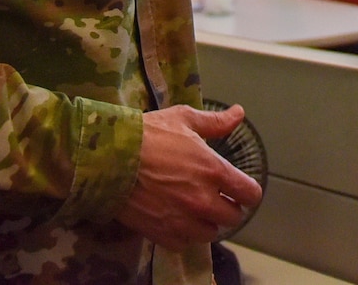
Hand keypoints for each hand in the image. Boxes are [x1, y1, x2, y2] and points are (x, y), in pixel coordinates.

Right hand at [116, 105, 262, 252]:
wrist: (108, 157)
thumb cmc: (148, 134)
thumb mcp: (183, 119)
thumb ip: (215, 121)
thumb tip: (239, 113)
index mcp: (213, 170)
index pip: (249, 194)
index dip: (248, 191)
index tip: (240, 187)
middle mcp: (203, 200)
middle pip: (234, 217)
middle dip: (229, 206)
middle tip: (218, 197)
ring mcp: (182, 220)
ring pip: (211, 233)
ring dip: (208, 222)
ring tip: (198, 210)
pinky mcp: (162, 233)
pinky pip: (185, 243)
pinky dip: (185, 234)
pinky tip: (178, 219)